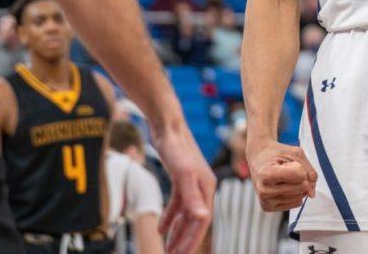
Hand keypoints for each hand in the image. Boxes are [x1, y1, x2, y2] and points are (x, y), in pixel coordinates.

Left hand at [152, 124, 215, 253]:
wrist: (167, 125)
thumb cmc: (176, 147)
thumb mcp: (183, 174)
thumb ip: (191, 197)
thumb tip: (201, 219)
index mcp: (206, 188)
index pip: (202, 221)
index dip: (192, 240)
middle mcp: (202, 188)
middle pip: (195, 221)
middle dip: (185, 240)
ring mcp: (191, 184)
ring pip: (186, 215)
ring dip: (177, 232)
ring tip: (167, 248)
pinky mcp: (180, 180)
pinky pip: (177, 205)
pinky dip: (170, 218)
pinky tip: (162, 229)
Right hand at [249, 139, 317, 211]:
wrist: (258, 158)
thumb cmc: (277, 154)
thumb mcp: (295, 153)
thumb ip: (309, 171)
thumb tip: (312, 194)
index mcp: (267, 174)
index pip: (299, 175)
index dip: (301, 166)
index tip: (289, 162)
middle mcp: (264, 190)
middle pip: (301, 187)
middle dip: (302, 177)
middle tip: (287, 169)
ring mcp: (265, 201)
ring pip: (299, 197)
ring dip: (299, 185)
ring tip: (284, 177)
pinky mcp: (268, 207)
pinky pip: (295, 203)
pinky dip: (296, 193)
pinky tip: (284, 185)